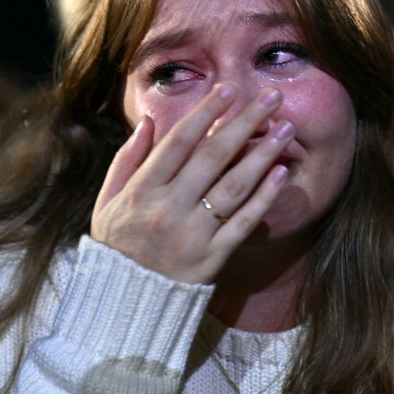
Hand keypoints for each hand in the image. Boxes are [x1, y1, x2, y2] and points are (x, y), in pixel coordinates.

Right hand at [90, 83, 293, 283]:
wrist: (123, 304)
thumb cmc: (117, 245)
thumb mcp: (107, 201)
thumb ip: (128, 159)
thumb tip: (152, 119)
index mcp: (141, 191)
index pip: (178, 142)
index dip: (205, 112)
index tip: (229, 89)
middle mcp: (167, 209)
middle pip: (212, 156)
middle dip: (244, 121)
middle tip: (271, 97)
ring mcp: (192, 235)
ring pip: (233, 186)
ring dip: (263, 154)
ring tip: (286, 129)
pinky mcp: (211, 259)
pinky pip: (243, 223)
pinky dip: (264, 198)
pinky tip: (281, 173)